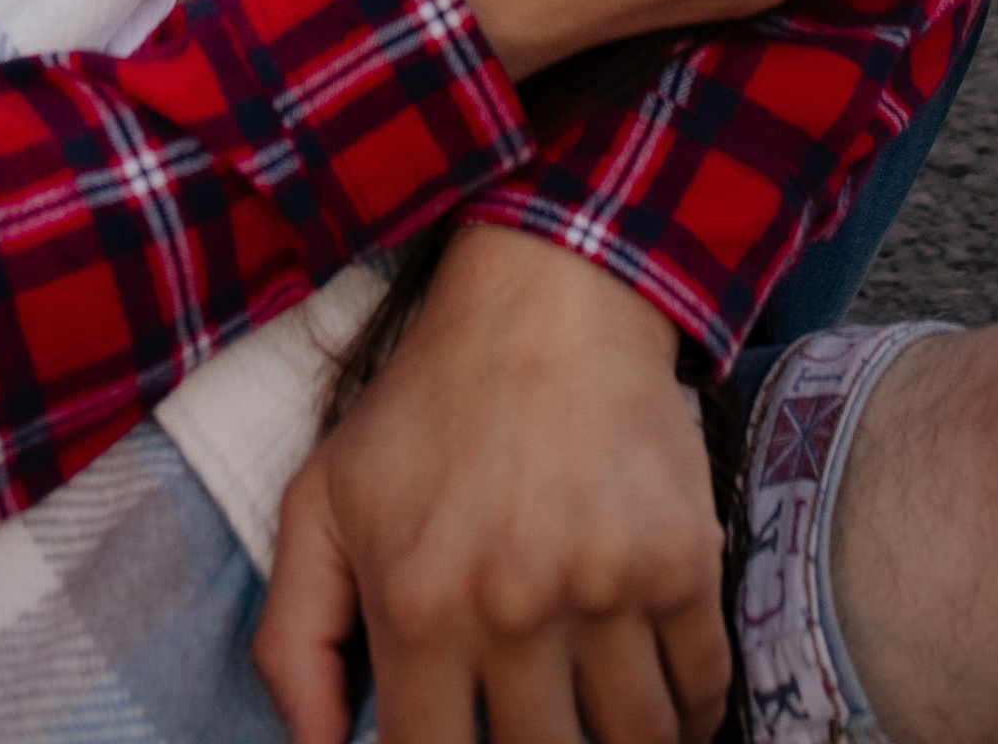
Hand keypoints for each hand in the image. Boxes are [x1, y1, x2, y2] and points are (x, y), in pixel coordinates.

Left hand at [255, 226, 727, 743]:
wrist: (546, 298)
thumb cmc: (425, 406)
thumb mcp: (322, 500)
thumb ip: (294, 639)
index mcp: (419, 603)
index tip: (466, 740)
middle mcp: (514, 606)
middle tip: (535, 725)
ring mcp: (606, 586)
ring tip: (599, 727)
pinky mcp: (682, 559)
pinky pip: (703, 689)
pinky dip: (692, 715)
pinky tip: (664, 705)